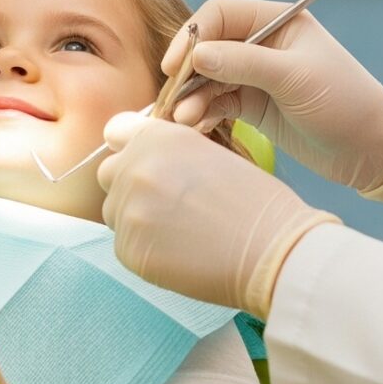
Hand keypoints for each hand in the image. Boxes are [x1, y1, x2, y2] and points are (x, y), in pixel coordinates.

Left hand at [97, 113, 337, 317]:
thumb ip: (169, 150)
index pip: (116, 131)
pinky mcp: (130, 250)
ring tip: (178, 230)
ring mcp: (130, 211)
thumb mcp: (210, 152)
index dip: (130, 147)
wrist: (272, 249)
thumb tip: (141, 157)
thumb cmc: (255, 201)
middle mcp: (136, 168)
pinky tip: (179, 252)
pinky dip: (144, 249)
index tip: (145, 162)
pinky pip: (124, 245)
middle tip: (167, 203)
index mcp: (160, 137)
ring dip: (136, 218)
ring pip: (114, 212)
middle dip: (130, 185)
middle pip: (110, 174)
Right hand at [163, 0, 382, 198]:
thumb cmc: (345, 102)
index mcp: (279, 21)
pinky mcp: (255, 106)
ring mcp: (257, 76)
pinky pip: (217, 103)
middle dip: (187, 72)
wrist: (373, 150)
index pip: (220, 14)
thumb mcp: (293, 78)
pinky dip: (203, 113)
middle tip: (172, 99)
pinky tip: (195, 127)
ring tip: (184, 121)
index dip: (193, 35)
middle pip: (208, 47)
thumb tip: (196, 55)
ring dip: (192, 97)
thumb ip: (243, 63)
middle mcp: (264, 44)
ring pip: (209, 79)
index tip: (176, 65)